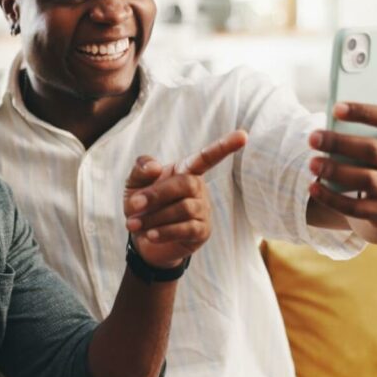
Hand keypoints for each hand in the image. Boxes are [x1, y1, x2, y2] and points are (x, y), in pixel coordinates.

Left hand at [123, 130, 247, 268]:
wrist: (142, 240)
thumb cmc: (142, 205)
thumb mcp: (134, 184)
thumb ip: (141, 169)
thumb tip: (155, 167)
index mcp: (186, 170)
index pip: (206, 157)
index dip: (224, 146)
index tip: (243, 136)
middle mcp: (199, 188)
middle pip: (186, 184)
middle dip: (157, 194)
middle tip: (133, 204)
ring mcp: (203, 210)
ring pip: (184, 208)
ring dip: (155, 217)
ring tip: (133, 223)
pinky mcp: (201, 232)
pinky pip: (186, 229)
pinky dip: (164, 232)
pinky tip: (150, 235)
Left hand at [308, 70, 376, 229]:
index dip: (362, 112)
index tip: (334, 107)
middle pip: (372, 151)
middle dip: (338, 143)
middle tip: (311, 137)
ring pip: (365, 180)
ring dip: (334, 170)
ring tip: (310, 163)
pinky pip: (356, 207)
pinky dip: (332, 197)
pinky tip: (313, 186)